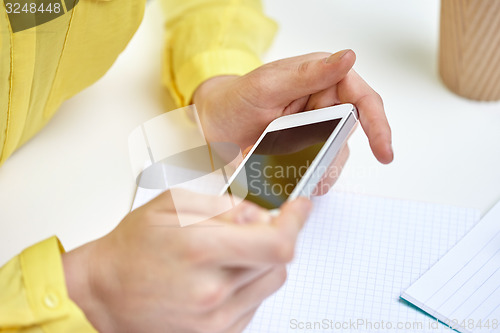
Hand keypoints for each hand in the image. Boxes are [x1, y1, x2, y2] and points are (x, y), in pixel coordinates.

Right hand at [62, 190, 311, 332]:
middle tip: (248, 228)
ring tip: (226, 253)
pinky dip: (247, 284)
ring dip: (260, 262)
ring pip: (269, 283)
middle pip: (278, 262)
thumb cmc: (131, 249)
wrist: (104, 294)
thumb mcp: (171, 206)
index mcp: (200, 249)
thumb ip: (222, 204)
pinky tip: (217, 276)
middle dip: (271, 237)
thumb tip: (259, 214)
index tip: (299, 209)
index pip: (276, 243)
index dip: (296, 222)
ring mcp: (215, 318)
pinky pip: (253, 303)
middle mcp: (211, 290)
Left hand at [193, 50, 392, 164]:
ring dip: (321, 167)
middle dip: (335, 153)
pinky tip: (297, 178)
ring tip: (299, 175)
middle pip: (350, 133)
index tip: (383, 150)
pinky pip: (319, 163)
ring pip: (336, 152)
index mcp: (321, 76)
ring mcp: (314, 125)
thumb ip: (308, 75)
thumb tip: (347, 57)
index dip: (377, 124)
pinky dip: (310, 174)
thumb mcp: (267, 86)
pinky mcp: (304, 145)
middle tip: (317, 169)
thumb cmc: (235, 99)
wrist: (213, 125)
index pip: (361, 99)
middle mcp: (323, 100)